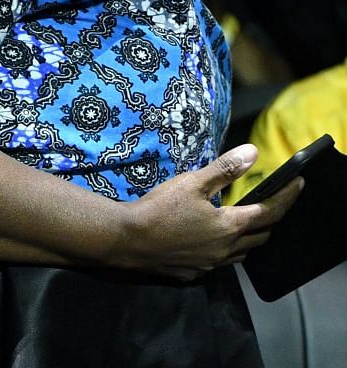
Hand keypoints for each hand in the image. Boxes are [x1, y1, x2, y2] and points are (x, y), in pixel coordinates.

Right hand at [114, 144, 298, 279]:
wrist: (126, 240)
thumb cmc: (159, 208)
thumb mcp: (191, 183)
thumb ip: (224, 169)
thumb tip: (253, 152)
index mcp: (229, 225)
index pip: (269, 211)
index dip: (287, 197)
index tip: (298, 184)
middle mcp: (227, 249)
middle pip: (262, 237)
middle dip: (271, 221)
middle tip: (271, 205)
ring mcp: (211, 263)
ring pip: (243, 254)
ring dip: (251, 239)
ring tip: (246, 225)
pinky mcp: (194, 272)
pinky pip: (220, 263)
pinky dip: (226, 251)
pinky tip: (212, 242)